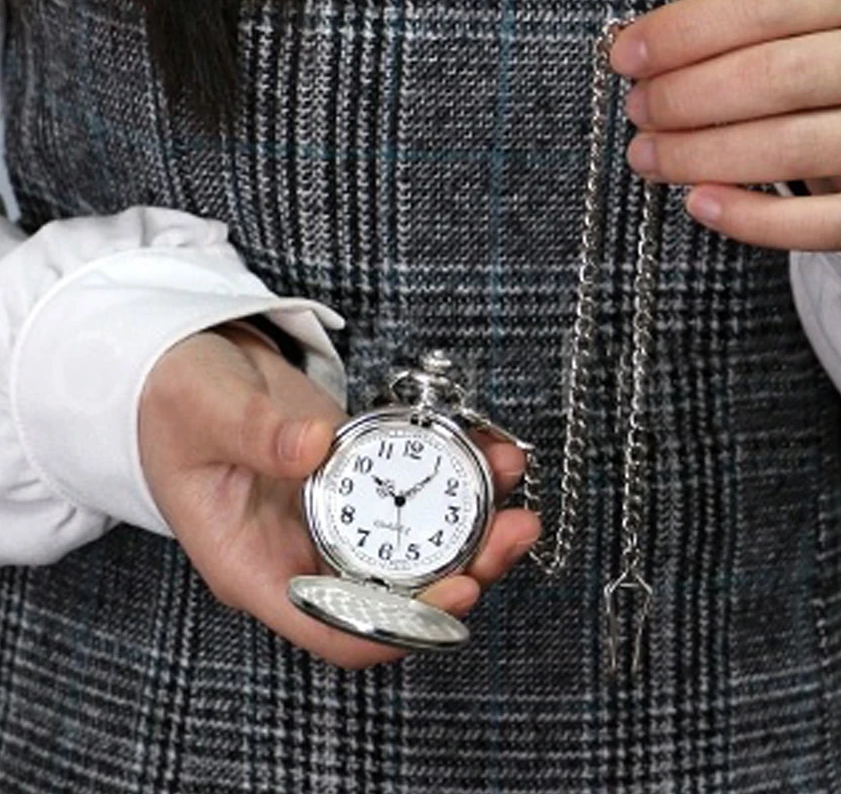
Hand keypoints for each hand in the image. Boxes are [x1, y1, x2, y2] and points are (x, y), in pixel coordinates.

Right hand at [139, 323, 539, 670]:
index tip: (459, 590)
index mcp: (253, 566)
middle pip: (395, 596)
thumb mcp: (204, 411)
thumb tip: (314, 449)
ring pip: (416, 547)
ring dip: (472, 521)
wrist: (185, 367)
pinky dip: (456, 475)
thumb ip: (255, 434)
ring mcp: (331, 520)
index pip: (334, 628)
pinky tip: (487, 448)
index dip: (402, 625)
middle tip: (512, 529)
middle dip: (463, 570)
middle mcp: (299, 556)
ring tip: (510, 475)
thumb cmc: (173, 402)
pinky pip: (414, 492)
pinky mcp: (356, 481)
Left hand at [610, 0, 840, 253]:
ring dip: (701, 156)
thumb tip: (635, 54)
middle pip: (779, 75)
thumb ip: (724, 33)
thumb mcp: (790, 27)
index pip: (767, 2)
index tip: (626, 58)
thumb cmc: (821, 73)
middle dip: (688, 97)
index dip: (685, 31)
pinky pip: (821, 223)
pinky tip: (699, 202)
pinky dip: (750, 218)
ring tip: (648, 157)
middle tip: (638, 113)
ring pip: (794, 148)